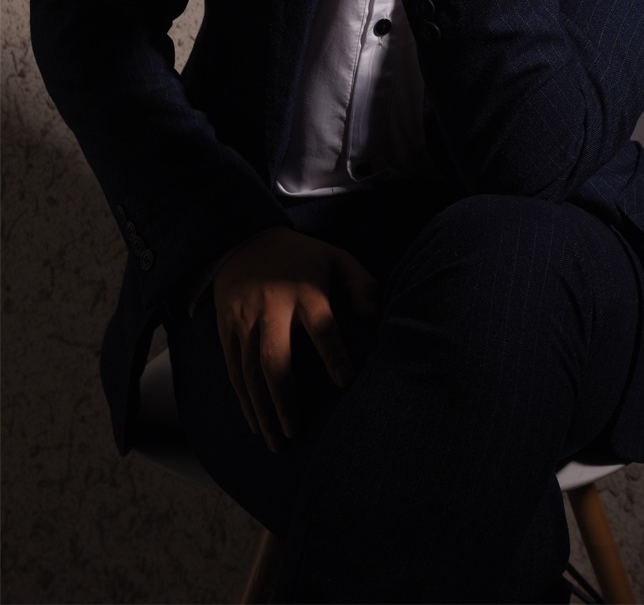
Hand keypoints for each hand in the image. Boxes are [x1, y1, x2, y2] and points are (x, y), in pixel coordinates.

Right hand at [212, 227, 378, 451]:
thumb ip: (362, 284)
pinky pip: (233, 370)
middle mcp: (271, 308)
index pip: (321, 324)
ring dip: (262, 409)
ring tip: (278, 441)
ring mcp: (244, 320)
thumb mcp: (336, 258)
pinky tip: (256, 424)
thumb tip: (376, 318)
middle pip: (274, 356)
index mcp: (304, 290)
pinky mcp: (226, 330)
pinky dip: (244, 400)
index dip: (333, 352)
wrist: (244, 243)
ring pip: (249, 371)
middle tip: (297, 430)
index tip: (345, 381)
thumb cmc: (302, 258)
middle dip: (284, 396)